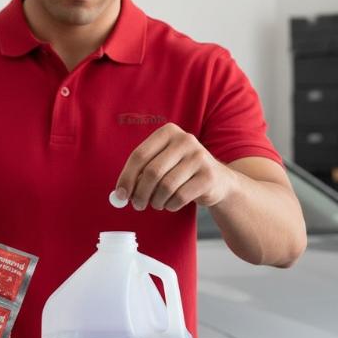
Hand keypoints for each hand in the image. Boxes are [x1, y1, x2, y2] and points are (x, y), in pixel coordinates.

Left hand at [115, 123, 234, 211]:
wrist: (217, 180)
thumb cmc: (181, 172)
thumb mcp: (161, 164)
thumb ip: (140, 174)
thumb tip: (120, 193)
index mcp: (167, 132)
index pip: (139, 155)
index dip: (126, 177)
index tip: (120, 195)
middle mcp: (185, 140)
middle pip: (152, 172)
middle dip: (140, 193)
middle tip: (137, 205)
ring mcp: (199, 156)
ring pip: (166, 186)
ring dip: (156, 201)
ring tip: (156, 204)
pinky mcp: (208, 175)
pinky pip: (180, 196)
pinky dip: (171, 205)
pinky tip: (171, 203)